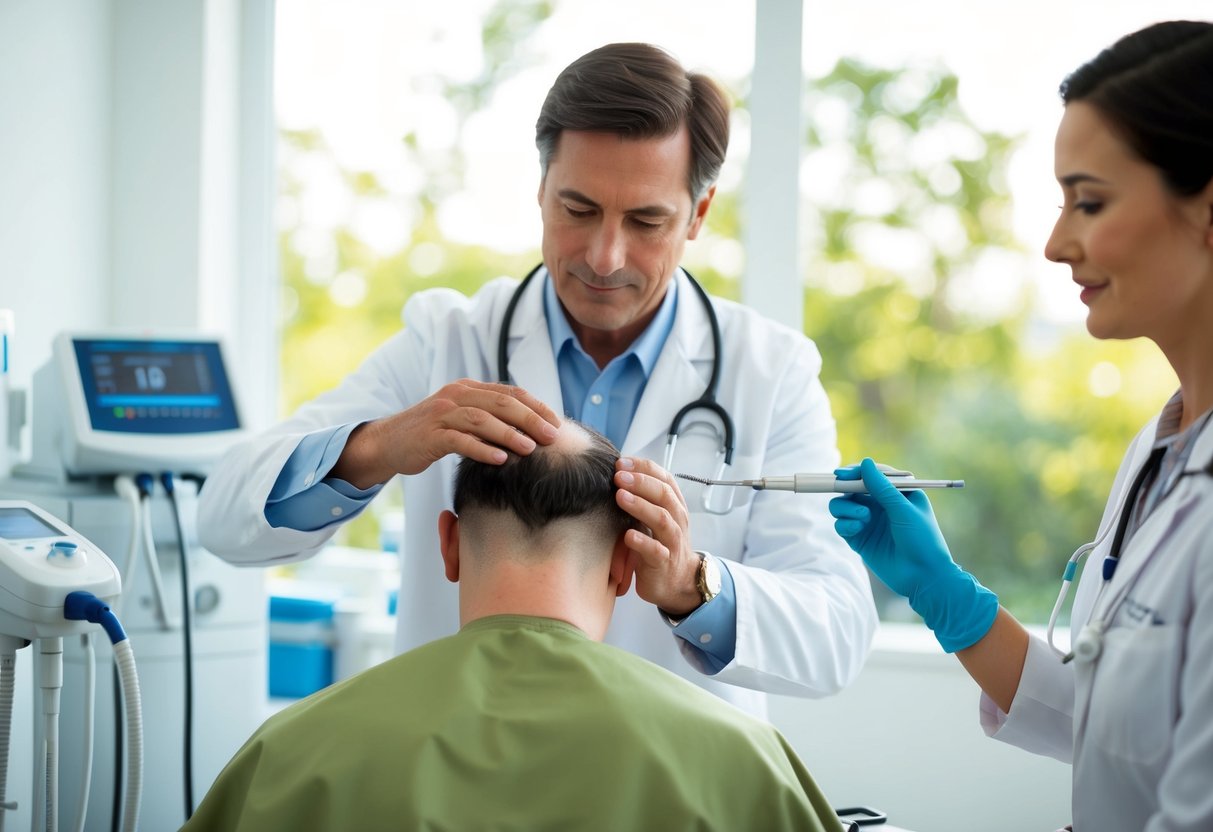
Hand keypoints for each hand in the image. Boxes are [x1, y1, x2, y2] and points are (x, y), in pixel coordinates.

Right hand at [331, 379, 560, 487]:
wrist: (389, 442)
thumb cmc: (433, 433)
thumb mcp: (463, 418)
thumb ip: (491, 417)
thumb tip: (531, 428)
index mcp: (469, 388)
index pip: (510, 392)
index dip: (536, 406)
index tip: (558, 422)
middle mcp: (456, 395)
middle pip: (501, 402)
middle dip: (531, 419)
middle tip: (553, 436)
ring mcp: (442, 414)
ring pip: (482, 419)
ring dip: (509, 434)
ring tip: (531, 448)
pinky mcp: (430, 436)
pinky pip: (459, 440)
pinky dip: (481, 449)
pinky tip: (500, 459)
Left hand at [612, 457, 701, 614]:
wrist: (677, 580)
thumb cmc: (660, 543)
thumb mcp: (655, 516)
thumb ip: (642, 497)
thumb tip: (616, 473)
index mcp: (674, 504)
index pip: (664, 478)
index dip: (644, 468)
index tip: (621, 462)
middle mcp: (677, 519)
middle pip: (664, 495)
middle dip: (641, 482)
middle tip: (619, 476)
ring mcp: (672, 541)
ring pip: (661, 519)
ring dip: (640, 506)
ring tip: (620, 496)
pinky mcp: (664, 563)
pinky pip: (656, 551)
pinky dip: (642, 542)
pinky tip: (628, 535)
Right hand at [828, 458, 997, 651]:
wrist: (924, 577)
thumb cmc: (923, 540)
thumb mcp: (904, 510)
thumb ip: (882, 487)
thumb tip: (865, 462)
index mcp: (897, 493)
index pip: (872, 475)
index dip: (855, 472)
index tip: (843, 474)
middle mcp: (880, 504)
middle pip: (852, 488)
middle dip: (845, 488)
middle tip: (839, 487)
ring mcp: (868, 521)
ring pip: (842, 505)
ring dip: (846, 508)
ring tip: (862, 518)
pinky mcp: (859, 539)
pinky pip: (841, 525)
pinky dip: (844, 524)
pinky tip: (856, 530)